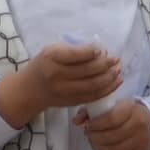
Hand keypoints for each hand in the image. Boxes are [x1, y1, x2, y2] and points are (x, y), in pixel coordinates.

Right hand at [0, 42, 122, 126]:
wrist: (31, 89)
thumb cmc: (43, 65)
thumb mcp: (50, 51)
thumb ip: (71, 50)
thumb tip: (98, 50)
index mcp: (51, 58)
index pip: (75, 54)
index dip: (91, 51)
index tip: (101, 48)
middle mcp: (58, 75)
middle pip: (87, 70)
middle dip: (105, 64)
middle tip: (115, 59)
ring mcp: (66, 90)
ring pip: (94, 84)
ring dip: (110, 77)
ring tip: (118, 69)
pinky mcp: (73, 101)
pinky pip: (95, 96)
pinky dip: (108, 89)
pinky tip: (116, 81)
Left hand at [84, 97, 149, 149]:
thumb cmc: (126, 113)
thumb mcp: (111, 104)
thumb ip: (91, 110)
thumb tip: (77, 121)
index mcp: (131, 109)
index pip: (111, 119)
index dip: (96, 124)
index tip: (89, 125)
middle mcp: (139, 126)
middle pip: (111, 136)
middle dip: (94, 136)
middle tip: (89, 134)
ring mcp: (141, 142)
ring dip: (98, 147)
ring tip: (94, 141)